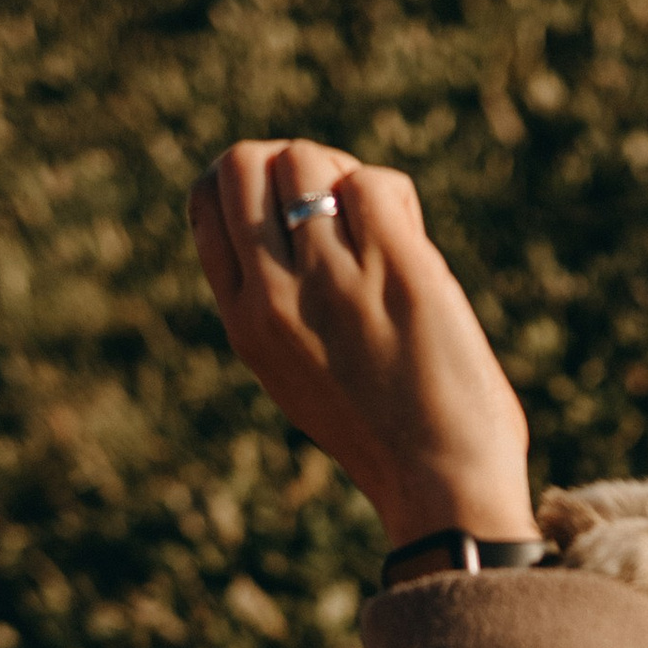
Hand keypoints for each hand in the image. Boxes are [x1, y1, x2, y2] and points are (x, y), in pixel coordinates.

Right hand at [189, 139, 534, 548]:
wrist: (440, 486)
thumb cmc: (383, 436)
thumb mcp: (297, 373)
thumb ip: (279, 306)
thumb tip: (295, 219)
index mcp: (243, 322)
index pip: (206, 203)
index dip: (251, 185)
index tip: (294, 215)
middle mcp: (273, 295)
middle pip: (244, 163)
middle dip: (292, 165)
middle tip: (338, 209)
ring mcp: (332, 279)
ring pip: (307, 160)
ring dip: (346, 175)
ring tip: (380, 226)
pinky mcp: (395, 267)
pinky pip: (374, 183)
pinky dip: (395, 200)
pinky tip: (414, 247)